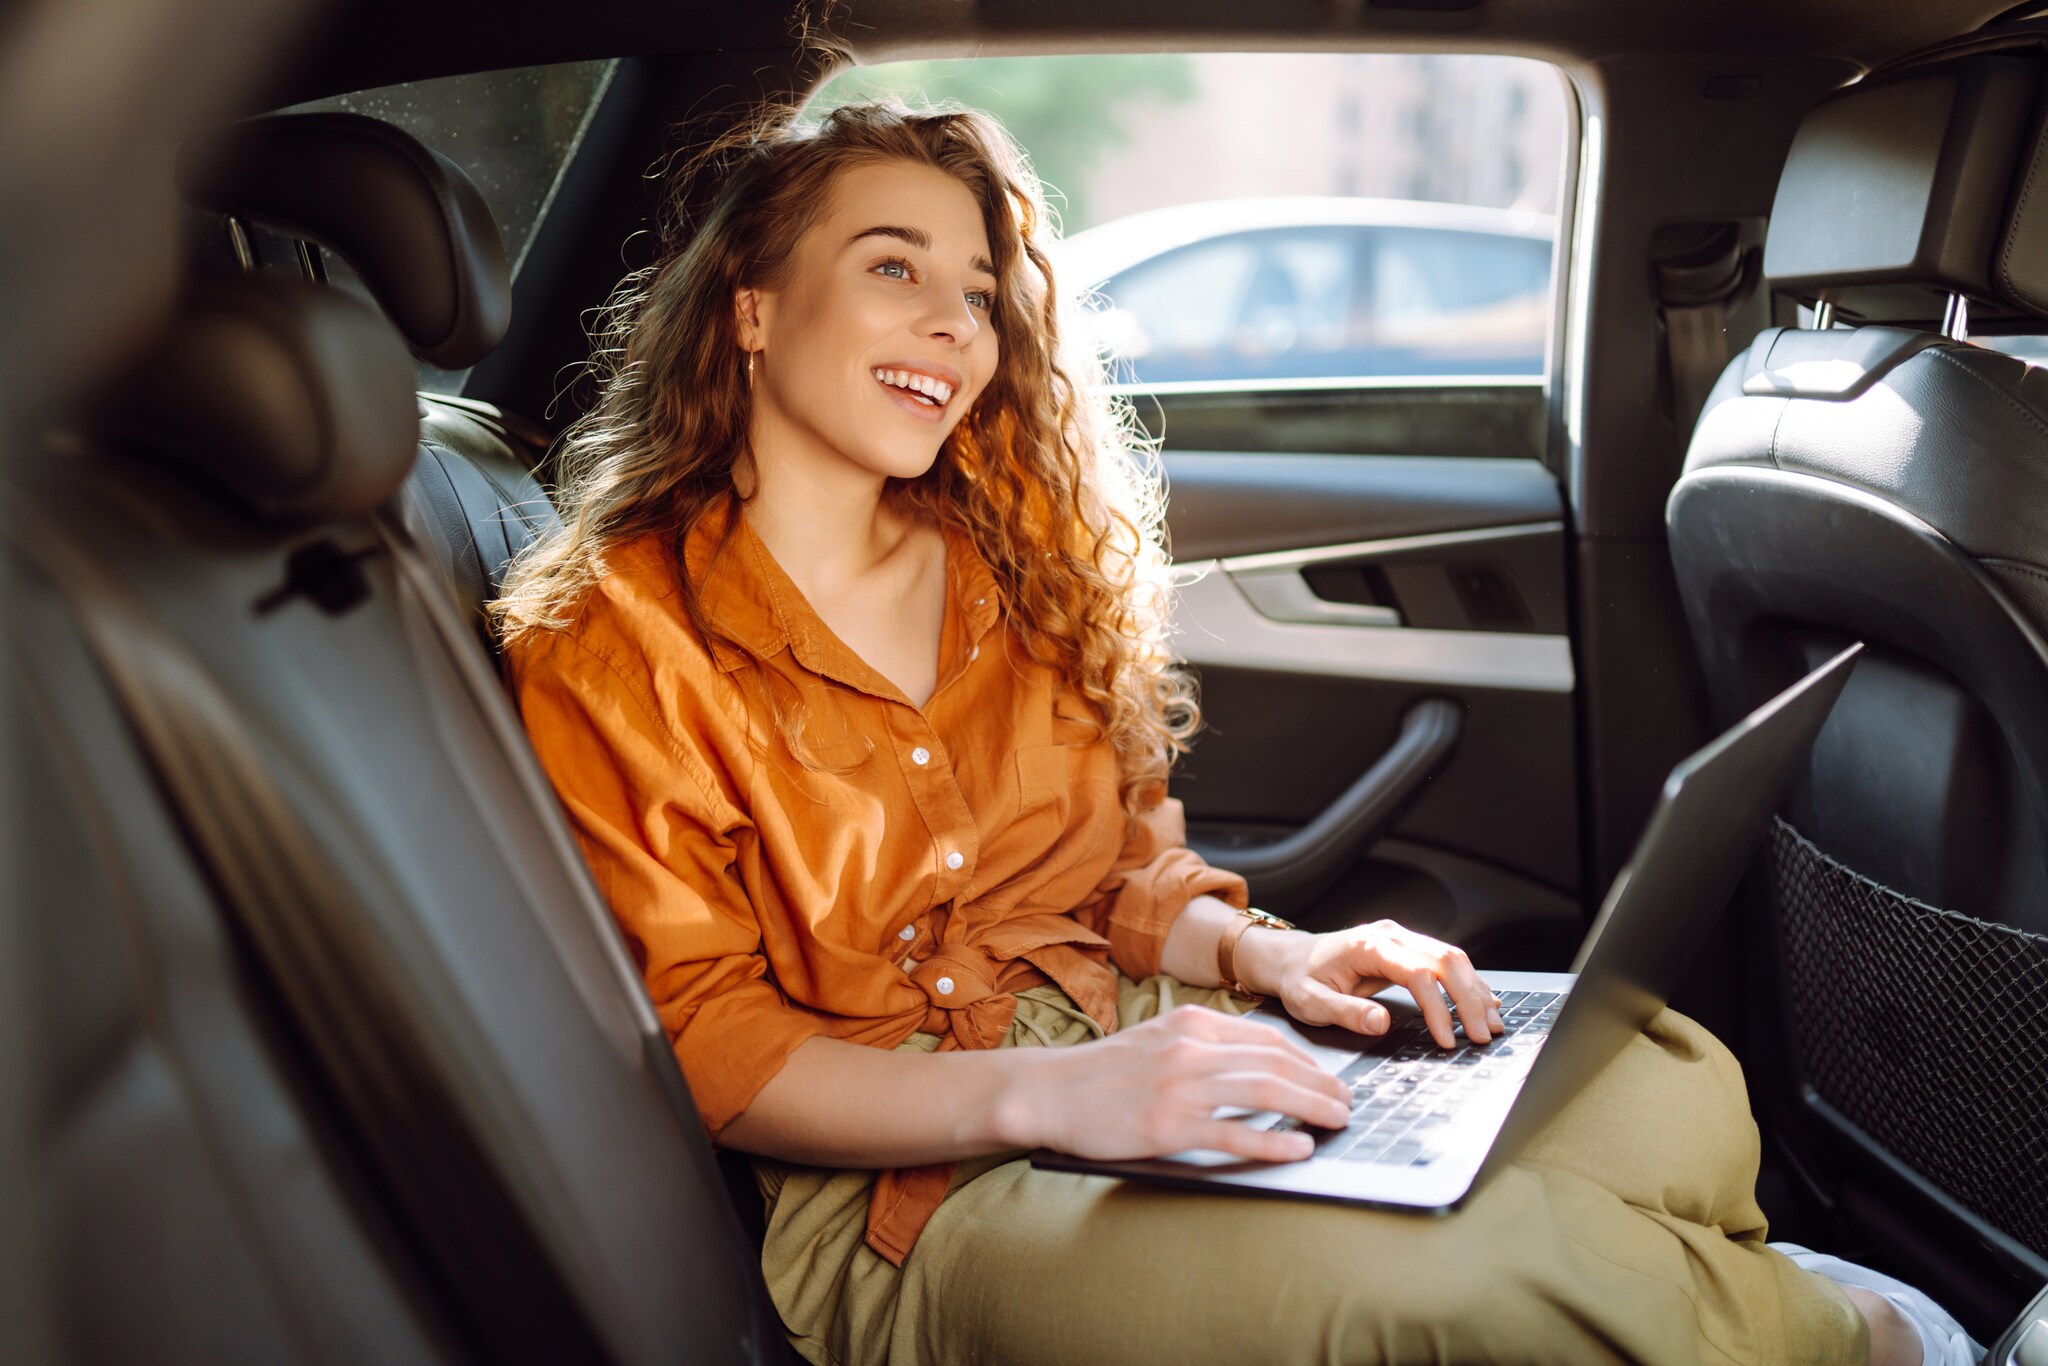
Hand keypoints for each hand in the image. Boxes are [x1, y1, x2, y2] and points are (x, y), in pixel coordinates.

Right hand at [1005, 1005, 1352, 1163]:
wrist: (1047, 1090)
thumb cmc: (1101, 1073)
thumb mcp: (1157, 1039)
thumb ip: (1202, 1045)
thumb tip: (1255, 1064)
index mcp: (1190, 1022)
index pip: (1266, 1038)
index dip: (1307, 1059)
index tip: (1329, 1077)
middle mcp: (1191, 1048)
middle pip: (1275, 1062)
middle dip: (1321, 1082)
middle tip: (1346, 1101)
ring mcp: (1180, 1086)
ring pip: (1265, 1091)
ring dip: (1311, 1106)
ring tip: (1337, 1119)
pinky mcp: (1168, 1125)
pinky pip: (1233, 1131)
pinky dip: (1273, 1140)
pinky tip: (1298, 1148)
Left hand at [1262, 919, 1503, 1048]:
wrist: (1291, 958)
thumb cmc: (1299, 979)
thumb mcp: (1310, 1001)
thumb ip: (1344, 1011)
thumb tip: (1379, 1023)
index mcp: (1368, 946)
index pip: (1417, 974)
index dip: (1438, 1008)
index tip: (1446, 1040)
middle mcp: (1391, 935)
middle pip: (1445, 961)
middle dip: (1469, 1000)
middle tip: (1482, 1036)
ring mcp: (1402, 939)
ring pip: (1452, 959)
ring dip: (1476, 991)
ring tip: (1491, 1025)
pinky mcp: (1408, 948)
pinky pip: (1446, 962)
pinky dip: (1468, 983)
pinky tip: (1485, 1003)